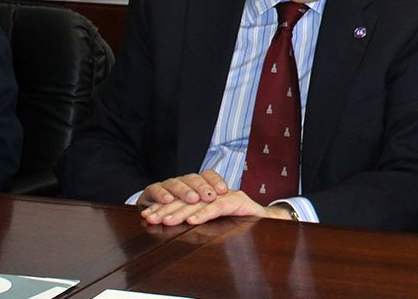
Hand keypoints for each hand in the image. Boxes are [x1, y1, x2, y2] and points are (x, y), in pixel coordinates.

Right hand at [138, 169, 228, 212]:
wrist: (153, 210)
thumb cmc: (185, 212)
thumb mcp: (202, 209)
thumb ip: (220, 208)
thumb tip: (246, 212)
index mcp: (196, 183)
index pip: (208, 175)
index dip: (216, 181)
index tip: (224, 191)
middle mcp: (183, 182)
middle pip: (193, 179)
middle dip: (201, 187)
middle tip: (208, 197)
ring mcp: (167, 185)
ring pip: (176, 183)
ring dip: (184, 191)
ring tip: (192, 200)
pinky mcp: (151, 191)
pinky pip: (155, 189)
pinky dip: (161, 194)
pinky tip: (167, 201)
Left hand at [141, 188, 291, 225]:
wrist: (270, 221)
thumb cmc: (241, 223)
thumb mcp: (215, 223)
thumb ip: (197, 220)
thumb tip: (168, 225)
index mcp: (208, 196)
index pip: (183, 198)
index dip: (165, 206)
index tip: (147, 215)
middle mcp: (217, 192)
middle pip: (188, 198)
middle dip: (167, 208)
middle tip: (150, 217)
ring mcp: (228, 194)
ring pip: (201, 201)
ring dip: (181, 211)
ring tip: (165, 220)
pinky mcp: (239, 201)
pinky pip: (219, 206)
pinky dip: (205, 213)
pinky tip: (192, 220)